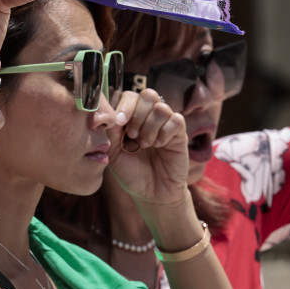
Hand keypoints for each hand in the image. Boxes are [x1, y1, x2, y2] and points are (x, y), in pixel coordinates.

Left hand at [106, 89, 188, 206]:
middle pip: (147, 95)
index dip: (123, 105)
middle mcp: (148, 116)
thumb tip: (110, 112)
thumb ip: (111, 130)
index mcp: (130, 117)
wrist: (151, 193)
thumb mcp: (113, 152)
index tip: (118, 122)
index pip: (128, 95)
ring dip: (150, 126)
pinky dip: (165, 132)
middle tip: (132, 135)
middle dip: (137, 114)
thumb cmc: (131, 172)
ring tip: (145, 144)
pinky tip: (159, 145)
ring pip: (161, 107)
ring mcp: (165, 123)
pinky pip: (176, 120)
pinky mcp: (180, 133)